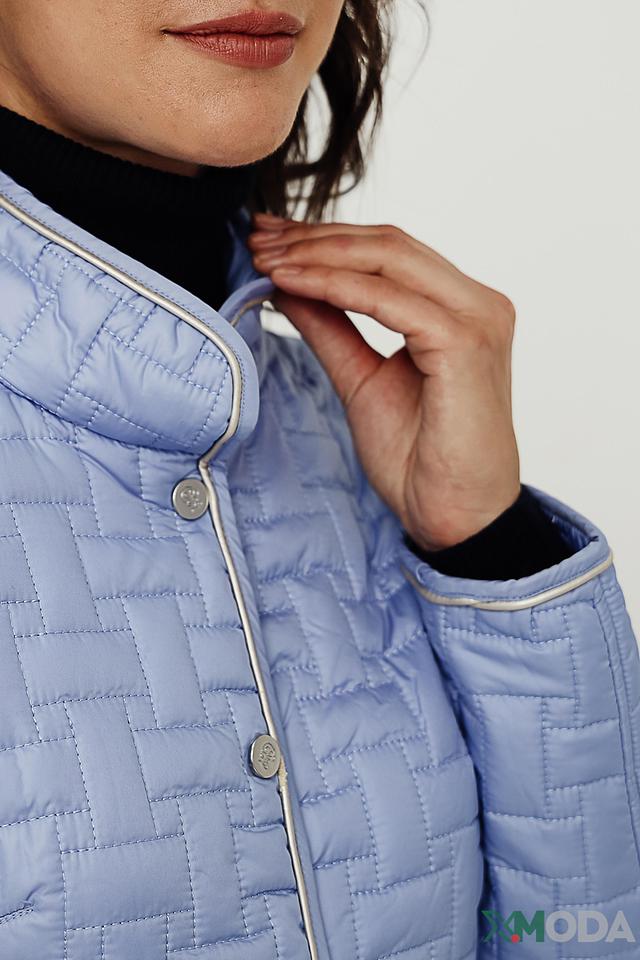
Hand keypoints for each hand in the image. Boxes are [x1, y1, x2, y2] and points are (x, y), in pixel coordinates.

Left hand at [247, 212, 520, 551]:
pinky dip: (335, 286)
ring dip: (319, 254)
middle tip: (258, 238)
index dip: (325, 240)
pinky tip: (292, 282)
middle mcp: (478, 303)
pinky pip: (389, 299)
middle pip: (388, 243)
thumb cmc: (420, 460)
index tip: (269, 240)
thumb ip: (331, 327)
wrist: (453, 519)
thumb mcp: (361, 379)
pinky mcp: (466, 342)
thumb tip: (286, 283)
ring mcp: (478, 319)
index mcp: (460, 309)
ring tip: (267, 258)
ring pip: (389, 258)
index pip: (388, 252)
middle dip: (315, 237)